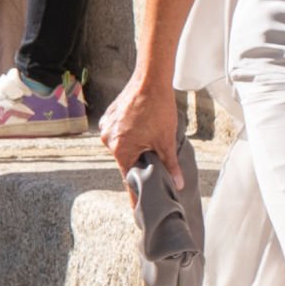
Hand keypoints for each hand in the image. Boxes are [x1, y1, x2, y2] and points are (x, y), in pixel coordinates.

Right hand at [99, 75, 181, 197]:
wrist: (150, 80)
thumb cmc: (158, 109)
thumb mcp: (166, 141)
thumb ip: (170, 165)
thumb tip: (177, 183)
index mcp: (120, 149)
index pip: (128, 177)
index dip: (136, 190)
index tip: (137, 204)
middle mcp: (108, 139)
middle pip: (125, 160)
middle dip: (139, 163)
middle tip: (152, 162)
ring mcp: (107, 127)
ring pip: (122, 145)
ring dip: (134, 147)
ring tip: (149, 140)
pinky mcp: (109, 116)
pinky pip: (119, 132)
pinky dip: (129, 134)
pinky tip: (142, 128)